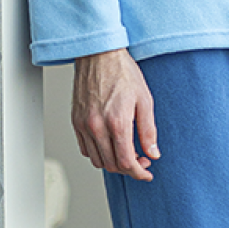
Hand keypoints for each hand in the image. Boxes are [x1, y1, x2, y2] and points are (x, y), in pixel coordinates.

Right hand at [71, 48, 159, 181]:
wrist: (99, 54)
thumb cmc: (122, 72)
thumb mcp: (144, 100)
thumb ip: (148, 131)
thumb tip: (153, 153)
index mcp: (117, 122)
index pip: (126, 162)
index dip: (139, 172)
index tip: (147, 172)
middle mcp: (97, 126)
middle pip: (111, 165)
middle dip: (129, 168)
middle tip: (141, 160)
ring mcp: (84, 124)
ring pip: (97, 160)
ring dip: (113, 163)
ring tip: (126, 152)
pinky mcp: (75, 121)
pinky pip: (85, 148)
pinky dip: (98, 153)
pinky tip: (110, 144)